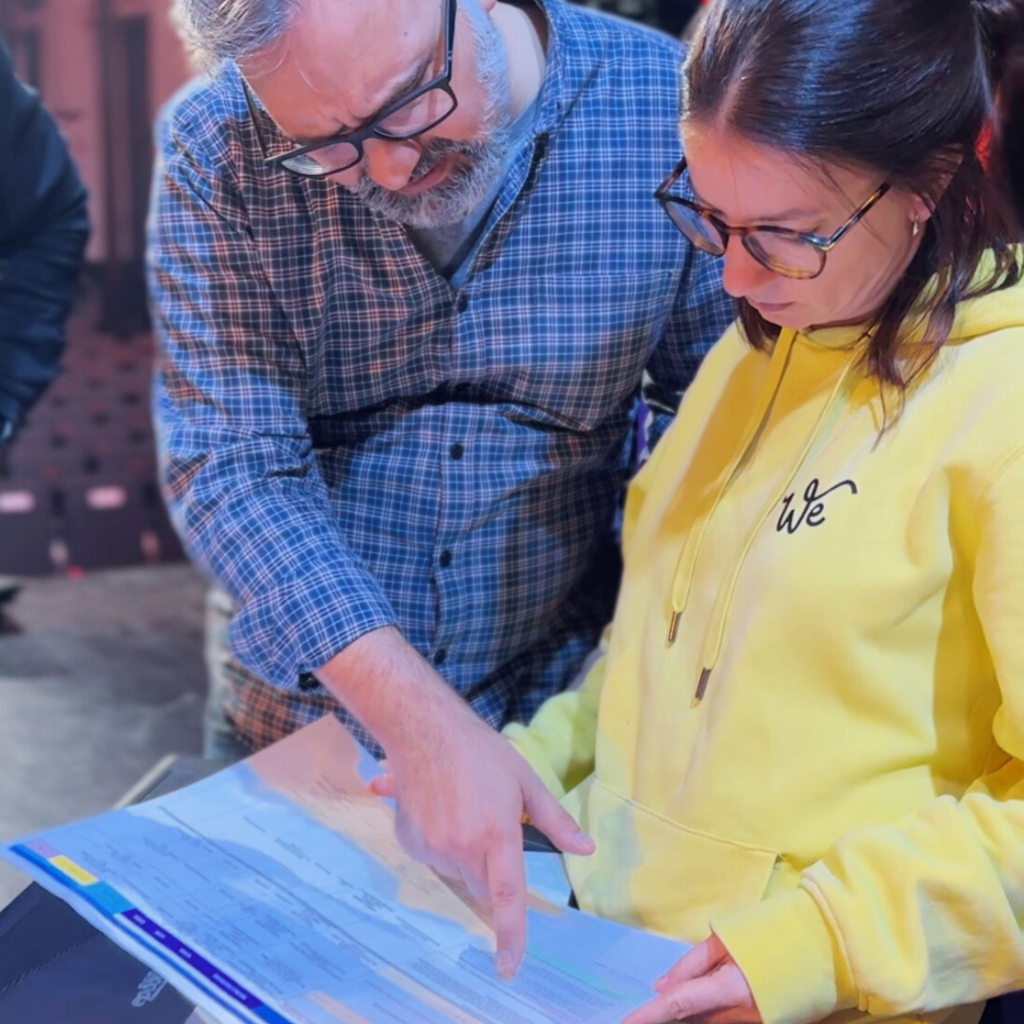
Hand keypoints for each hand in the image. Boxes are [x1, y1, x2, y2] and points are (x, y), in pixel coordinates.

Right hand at [375, 706, 593, 975]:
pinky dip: (440, 844)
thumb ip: (556, 820)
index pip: (507, 896)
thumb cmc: (481, 752)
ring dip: (464, 855)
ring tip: (462, 808)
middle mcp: (463, 847)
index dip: (511, 934)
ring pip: (456, 871)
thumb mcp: (525, 780)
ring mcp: (432, 847)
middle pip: (482, 886)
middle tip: (491, 828)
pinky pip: (432, 858)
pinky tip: (440, 809)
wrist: (423, 730)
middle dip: (491, 871)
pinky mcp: (409, 842)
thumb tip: (586, 849)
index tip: (510, 964)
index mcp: (497, 834)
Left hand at [621, 935, 760, 1023]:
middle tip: (642, 1010)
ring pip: (708, 1023)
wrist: (825, 946)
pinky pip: (725, 1021)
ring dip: (687, 1015)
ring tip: (666, 1005)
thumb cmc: (773, 932)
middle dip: (666, 1016)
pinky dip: (706, 1015)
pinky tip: (695, 1004)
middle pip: (691, 1020)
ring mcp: (753, 1023)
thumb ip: (692, 963)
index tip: (624, 1022)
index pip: (678, 1005)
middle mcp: (739, 1014)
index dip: (648, 1015)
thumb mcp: (727, 938)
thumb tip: (661, 985)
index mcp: (728, 987)